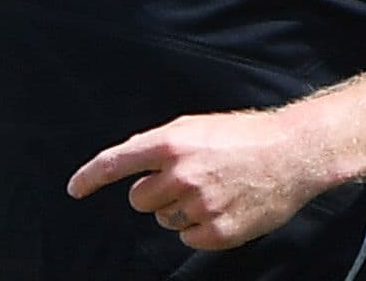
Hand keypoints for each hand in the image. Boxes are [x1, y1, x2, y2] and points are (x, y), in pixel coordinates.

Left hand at [66, 109, 333, 251]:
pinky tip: (223, 208)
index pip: (117, 162)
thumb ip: (161, 145)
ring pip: (163, 220)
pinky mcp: (219, 231)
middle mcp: (181, 174)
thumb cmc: (241, 136)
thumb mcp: (195, 127)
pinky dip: (200, 229)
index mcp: (171, 142)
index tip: (74, 189)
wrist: (291, 154)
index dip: (90, 177)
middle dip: (154, 194)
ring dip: (179, 211)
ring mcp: (200, 204)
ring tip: (212, 191)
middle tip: (184, 181)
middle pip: (139, 200)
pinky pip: (188, 238)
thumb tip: (132, 167)